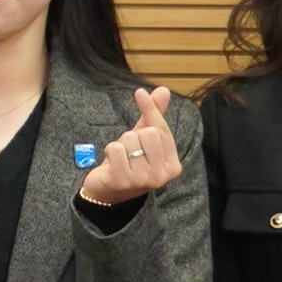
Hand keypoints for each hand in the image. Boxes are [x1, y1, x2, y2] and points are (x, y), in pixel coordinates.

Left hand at [76, 86, 183, 205]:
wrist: (108, 191)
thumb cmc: (130, 163)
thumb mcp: (144, 140)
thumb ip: (154, 117)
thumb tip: (163, 90)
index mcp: (173, 166)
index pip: (162, 130)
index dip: (150, 110)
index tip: (139, 93)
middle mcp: (162, 175)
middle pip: (148, 133)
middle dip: (133, 136)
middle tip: (129, 151)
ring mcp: (143, 180)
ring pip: (130, 140)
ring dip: (120, 145)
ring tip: (121, 159)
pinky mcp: (122, 181)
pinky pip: (116, 149)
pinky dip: (110, 151)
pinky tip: (111, 164)